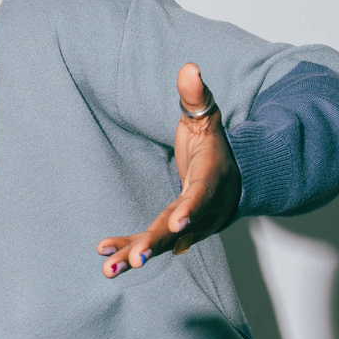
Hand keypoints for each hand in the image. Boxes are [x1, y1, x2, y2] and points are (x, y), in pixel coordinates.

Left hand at [98, 64, 242, 276]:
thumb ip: (196, 96)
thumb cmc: (214, 143)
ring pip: (164, 241)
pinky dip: (129, 248)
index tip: (178, 222)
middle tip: (135, 260)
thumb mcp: (207, 116)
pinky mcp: (175, 230)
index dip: (192, 208)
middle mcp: (203, 207)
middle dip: (156, 243)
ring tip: (109, 270)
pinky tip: (105, 257)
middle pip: (180, 226)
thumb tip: (189, 68)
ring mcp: (190, 223)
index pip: (203, 194)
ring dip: (136, 254)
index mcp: (213, 177)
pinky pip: (153, 241)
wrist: (233, 175)